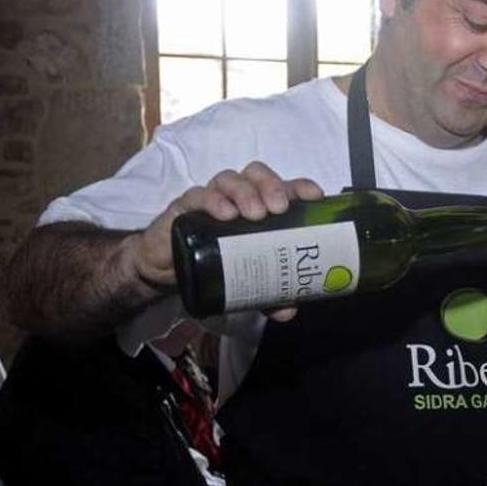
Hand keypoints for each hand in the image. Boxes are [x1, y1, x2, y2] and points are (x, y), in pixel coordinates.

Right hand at [125, 161, 323, 319]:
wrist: (172, 270)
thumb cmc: (218, 263)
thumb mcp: (250, 281)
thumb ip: (270, 295)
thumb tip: (288, 311)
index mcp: (261, 206)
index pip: (284, 187)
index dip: (300, 186)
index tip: (315, 197)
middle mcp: (239, 196)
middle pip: (257, 175)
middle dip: (272, 186)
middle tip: (279, 209)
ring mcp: (212, 198)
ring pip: (230, 179)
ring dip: (246, 192)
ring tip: (255, 214)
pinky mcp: (186, 207)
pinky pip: (199, 195)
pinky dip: (214, 201)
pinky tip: (225, 215)